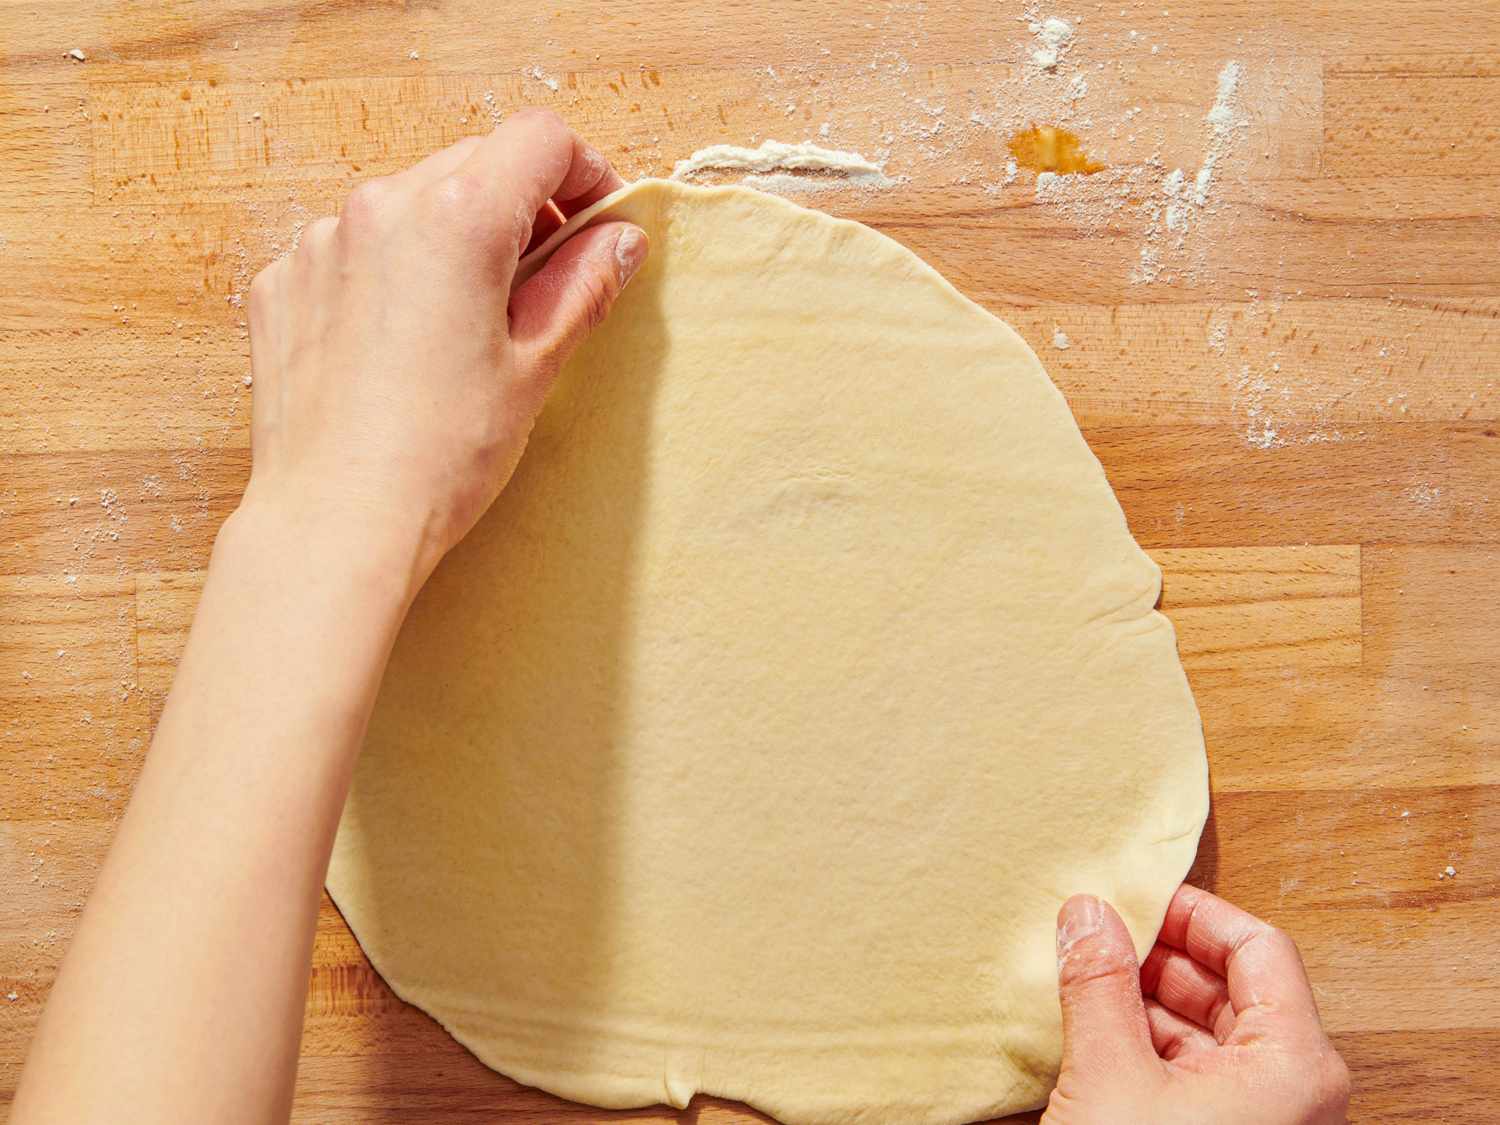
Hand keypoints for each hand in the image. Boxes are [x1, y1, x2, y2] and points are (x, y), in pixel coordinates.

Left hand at [240, 108, 647, 595]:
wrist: (335, 522)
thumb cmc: (441, 455)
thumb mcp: (534, 369)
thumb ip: (582, 287)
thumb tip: (619, 241)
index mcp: (456, 219)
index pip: (540, 139)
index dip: (584, 171)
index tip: (597, 218)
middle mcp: (380, 208)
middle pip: (474, 162)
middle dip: (521, 204)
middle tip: (547, 276)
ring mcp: (321, 243)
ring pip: (410, 202)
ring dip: (452, 236)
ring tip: (468, 319)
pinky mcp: (283, 282)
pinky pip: (353, 247)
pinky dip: (390, 271)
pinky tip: (403, 342)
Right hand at [1041, 884, 1349, 1124]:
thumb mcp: (1110, 1074)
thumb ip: (1098, 983)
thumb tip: (1087, 913)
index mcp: (1294, 1062)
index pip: (1259, 949)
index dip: (1195, 914)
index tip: (1136, 895)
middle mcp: (1293, 1090)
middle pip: (1233, 989)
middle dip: (1158, 956)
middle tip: (1096, 932)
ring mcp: (1264, 1123)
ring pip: (1208, 1033)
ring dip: (1144, 1000)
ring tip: (1082, 979)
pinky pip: (1195, 1076)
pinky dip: (1146, 1045)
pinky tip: (1094, 1032)